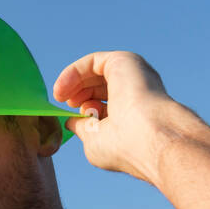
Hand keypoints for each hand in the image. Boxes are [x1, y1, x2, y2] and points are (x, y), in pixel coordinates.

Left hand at [53, 51, 173, 181]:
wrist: (149, 137)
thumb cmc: (124, 146)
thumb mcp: (95, 139)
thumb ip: (82, 127)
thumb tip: (69, 119)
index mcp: (133, 113)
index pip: (104, 104)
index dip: (83, 106)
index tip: (70, 114)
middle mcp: (135, 92)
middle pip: (100, 85)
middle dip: (78, 93)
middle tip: (64, 102)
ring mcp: (132, 75)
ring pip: (96, 71)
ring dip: (73, 81)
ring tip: (60, 95)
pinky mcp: (124, 62)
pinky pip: (93, 61)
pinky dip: (74, 71)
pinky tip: (63, 87)